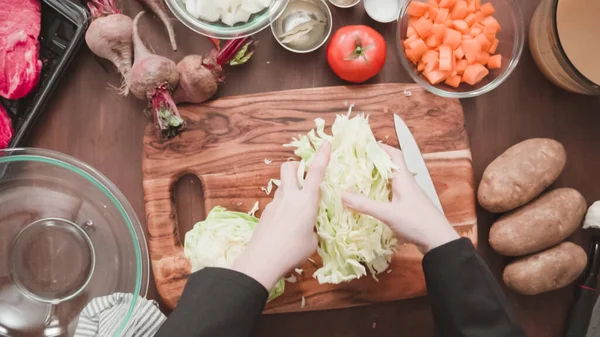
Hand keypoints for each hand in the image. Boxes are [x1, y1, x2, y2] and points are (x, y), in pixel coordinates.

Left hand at [232, 142, 331, 289]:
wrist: (262, 260)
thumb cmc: (293, 251)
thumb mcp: (313, 241)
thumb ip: (313, 228)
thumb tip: (309, 226)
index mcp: (306, 201)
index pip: (316, 172)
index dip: (322, 156)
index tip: (326, 143)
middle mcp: (290, 196)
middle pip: (288, 167)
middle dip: (296, 165)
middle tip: (303, 175)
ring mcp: (275, 203)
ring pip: (282, 186)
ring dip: (290, 189)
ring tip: (297, 210)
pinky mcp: (266, 213)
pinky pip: (277, 203)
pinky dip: (284, 207)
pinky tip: (286, 226)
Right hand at [342, 144, 458, 254]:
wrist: (439, 241)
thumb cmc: (417, 222)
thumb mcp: (388, 214)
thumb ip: (365, 205)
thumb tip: (343, 195)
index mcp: (403, 179)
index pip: (394, 155)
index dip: (381, 147)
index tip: (365, 144)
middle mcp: (407, 184)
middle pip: (392, 166)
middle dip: (376, 161)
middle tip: (359, 161)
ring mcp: (409, 196)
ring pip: (393, 180)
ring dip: (379, 177)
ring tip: (362, 177)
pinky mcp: (409, 207)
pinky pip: (393, 193)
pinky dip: (382, 191)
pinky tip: (373, 198)